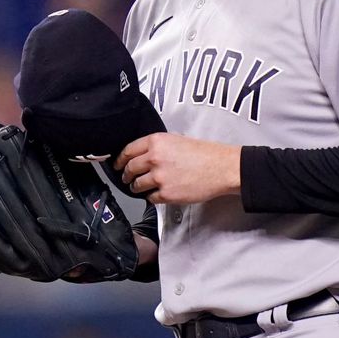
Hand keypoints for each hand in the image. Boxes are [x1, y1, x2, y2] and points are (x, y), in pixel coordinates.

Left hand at [115, 133, 240, 204]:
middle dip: (126, 175)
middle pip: (129, 169)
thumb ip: (159, 146)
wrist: (220, 168)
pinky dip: (151, 197)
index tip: (118, 164)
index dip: (120, 159)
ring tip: (142, 188)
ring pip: (137, 185)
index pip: (128, 150)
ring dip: (137, 187)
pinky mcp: (166, 194)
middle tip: (127, 178)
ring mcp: (159, 177)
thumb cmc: (205, 154)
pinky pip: (150, 198)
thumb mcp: (178, 139)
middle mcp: (154, 158)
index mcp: (156, 142)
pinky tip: (157, 193)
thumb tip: (145, 153)